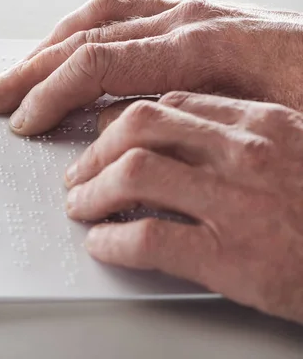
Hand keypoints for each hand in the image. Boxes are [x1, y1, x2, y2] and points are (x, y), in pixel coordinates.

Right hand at [0, 0, 302, 134]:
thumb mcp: (274, 124)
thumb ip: (197, 125)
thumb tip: (127, 140)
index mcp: (202, 44)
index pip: (99, 64)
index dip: (50, 94)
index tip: (23, 123)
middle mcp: (189, 19)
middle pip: (86, 39)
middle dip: (30, 71)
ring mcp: (190, 14)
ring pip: (98, 20)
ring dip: (48, 48)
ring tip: (17, 75)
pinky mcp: (194, 19)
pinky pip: (123, 14)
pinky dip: (82, 34)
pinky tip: (67, 52)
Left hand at [64, 91, 302, 324]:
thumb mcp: (294, 154)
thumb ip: (243, 140)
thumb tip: (177, 141)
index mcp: (264, 124)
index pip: (171, 102)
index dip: (122, 122)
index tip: (105, 140)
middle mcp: (247, 154)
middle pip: (139, 127)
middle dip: (96, 151)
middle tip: (79, 175)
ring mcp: (238, 203)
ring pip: (133, 174)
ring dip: (93, 192)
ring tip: (81, 208)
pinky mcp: (232, 258)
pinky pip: (148, 239)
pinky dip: (112, 243)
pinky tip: (104, 246)